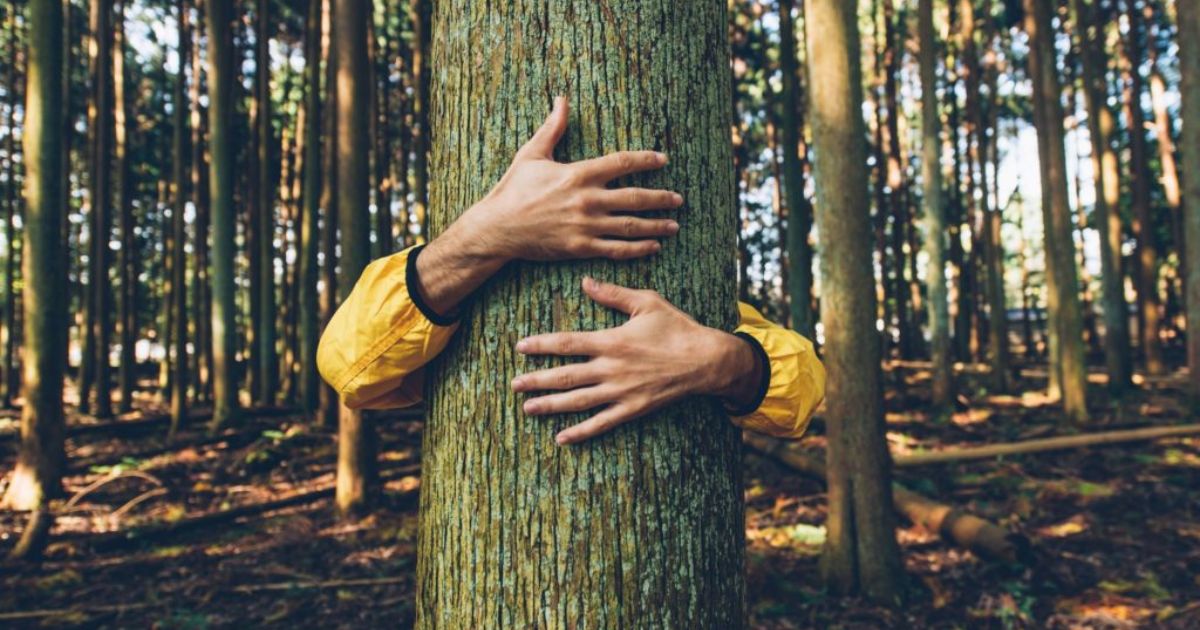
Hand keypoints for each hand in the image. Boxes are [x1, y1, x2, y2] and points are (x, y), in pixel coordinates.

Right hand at [449, 96, 683, 261]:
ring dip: (656, 225)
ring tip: (674, 225)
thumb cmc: (513, 190)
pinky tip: (653, 247)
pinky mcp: (581, 247)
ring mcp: (586, 225)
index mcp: (578, 174)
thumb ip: (552, 128)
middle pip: (635, 197)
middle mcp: (587, 199)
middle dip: (660, 197)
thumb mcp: (532, 154)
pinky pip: (616, 249)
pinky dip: (637, 249)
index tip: (662, 159)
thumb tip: (561, 99)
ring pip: (630, 226)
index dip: (645, 160)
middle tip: (678, 198)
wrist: (497, 228)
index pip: (621, 163)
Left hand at [512, 278, 764, 444]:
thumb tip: (585, 282)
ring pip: (578, 401)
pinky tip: (561, 438)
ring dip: (550, 406)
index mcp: (612, 341)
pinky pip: (602, 423)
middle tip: (514, 384)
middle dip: (537, 380)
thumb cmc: (677, 328)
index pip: (567, 343)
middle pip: (566, 376)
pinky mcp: (632, 409)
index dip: (541, 345)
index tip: (519, 347)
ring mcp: (621, 392)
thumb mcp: (647, 302)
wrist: (706, 360)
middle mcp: (611, 368)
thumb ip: (613, 294)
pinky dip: (581, 432)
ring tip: (527, 408)